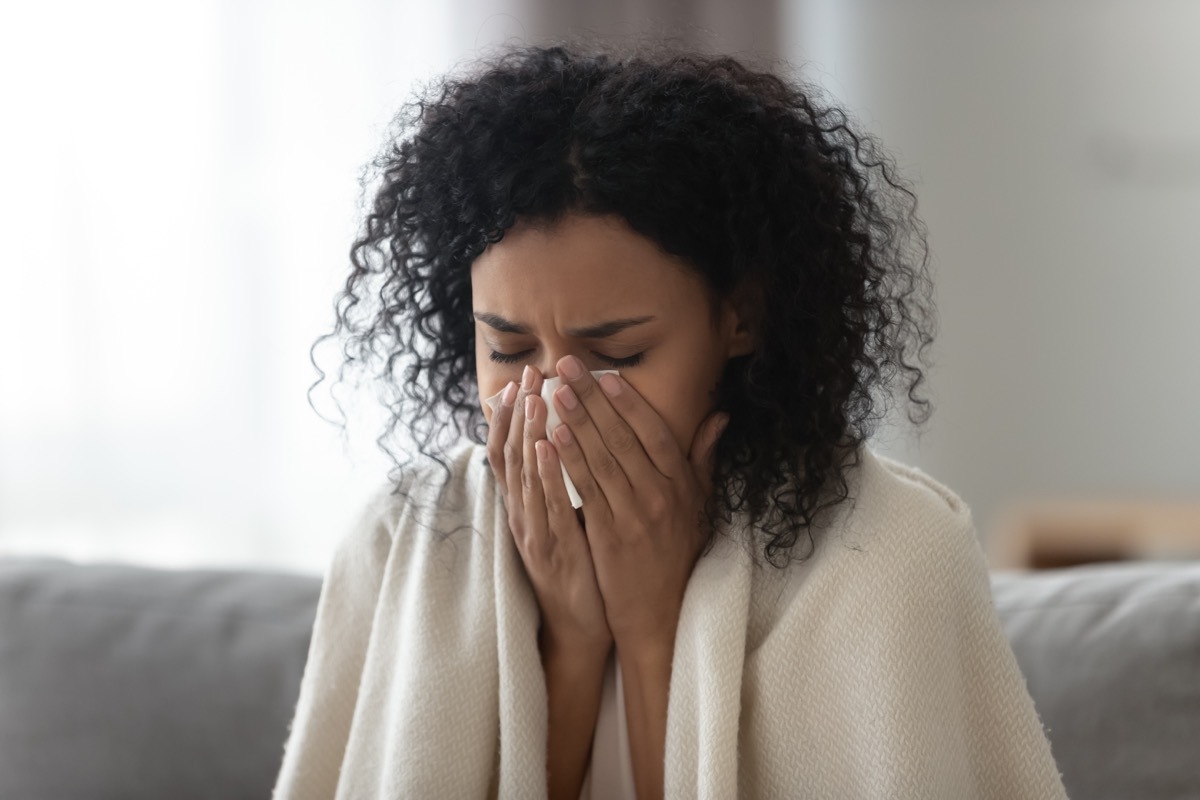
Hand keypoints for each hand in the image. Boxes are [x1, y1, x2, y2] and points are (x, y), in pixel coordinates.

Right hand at [485, 365, 612, 655]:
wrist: (579, 623)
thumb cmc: (580, 566)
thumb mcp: (569, 519)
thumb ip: (568, 480)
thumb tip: (569, 442)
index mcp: (527, 504)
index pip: (513, 450)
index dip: (514, 414)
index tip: (522, 378)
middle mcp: (523, 513)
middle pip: (513, 455)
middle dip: (519, 412)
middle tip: (526, 374)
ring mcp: (534, 531)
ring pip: (525, 475)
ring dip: (528, 434)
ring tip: (534, 398)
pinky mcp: (551, 549)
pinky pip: (546, 506)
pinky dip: (544, 475)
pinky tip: (546, 447)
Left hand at [544, 356, 729, 652]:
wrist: (660, 611)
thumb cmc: (677, 553)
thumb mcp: (701, 505)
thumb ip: (703, 458)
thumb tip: (719, 416)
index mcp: (683, 485)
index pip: (655, 433)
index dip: (629, 402)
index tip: (607, 374)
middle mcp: (661, 495)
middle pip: (623, 438)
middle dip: (593, 398)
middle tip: (567, 365)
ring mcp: (635, 515)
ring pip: (602, 458)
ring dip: (577, 422)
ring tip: (555, 391)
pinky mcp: (609, 534)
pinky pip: (587, 490)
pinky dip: (569, 461)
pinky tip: (551, 437)